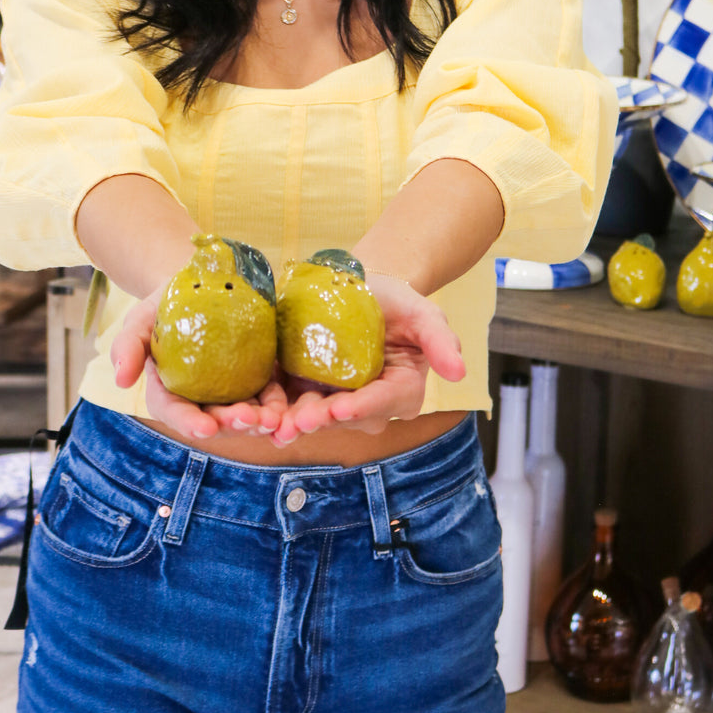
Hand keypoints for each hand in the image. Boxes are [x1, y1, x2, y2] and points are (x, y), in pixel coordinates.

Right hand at [110, 285, 287, 442]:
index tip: (204, 428)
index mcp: (167, 388)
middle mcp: (197, 396)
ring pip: (240, 414)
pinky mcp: (254, 377)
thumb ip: (128, 345)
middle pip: (212, 418)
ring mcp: (227, 390)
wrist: (203, 281)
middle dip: (229, 424)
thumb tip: (121, 380)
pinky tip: (282, 409)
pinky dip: (273, 405)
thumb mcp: (142, 317)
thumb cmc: (166, 302)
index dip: (188, 421)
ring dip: (256, 421)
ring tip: (271, 419)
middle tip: (247, 419)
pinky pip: (265, 397)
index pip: (173, 410)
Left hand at [266, 274, 464, 445]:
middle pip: (343, 416)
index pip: (383, 401)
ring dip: (288, 422)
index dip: (363, 406)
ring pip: (310, 416)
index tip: (344, 408)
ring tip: (269, 423)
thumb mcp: (423, 312)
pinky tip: (251, 414)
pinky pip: (284, 405)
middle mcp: (365, 406)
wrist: (358, 288)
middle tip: (299, 420)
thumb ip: (441, 339)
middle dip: (320, 419)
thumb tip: (460, 371)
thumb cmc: (396, 300)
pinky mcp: (301, 391)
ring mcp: (331, 400)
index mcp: (400, 392)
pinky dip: (268, 410)